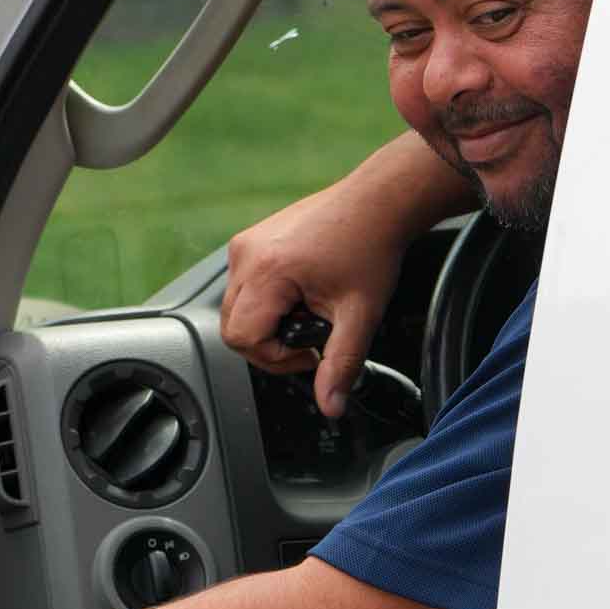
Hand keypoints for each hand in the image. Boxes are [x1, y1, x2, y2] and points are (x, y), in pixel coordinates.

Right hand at [222, 183, 408, 418]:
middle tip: (310, 336)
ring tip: (307, 309)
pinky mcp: (250, 240)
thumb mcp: (360, 315)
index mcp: (267, 272)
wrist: (377, 203)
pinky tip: (300, 292)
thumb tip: (329, 405)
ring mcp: (245, 244)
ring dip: (267, 321)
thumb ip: (341, 365)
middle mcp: (246, 255)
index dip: (276, 356)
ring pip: (235, 307)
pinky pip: (243, 286)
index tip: (310, 349)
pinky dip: (266, 300)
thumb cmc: (371, 246)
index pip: (242, 339)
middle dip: (270, 343)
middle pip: (232, 327)